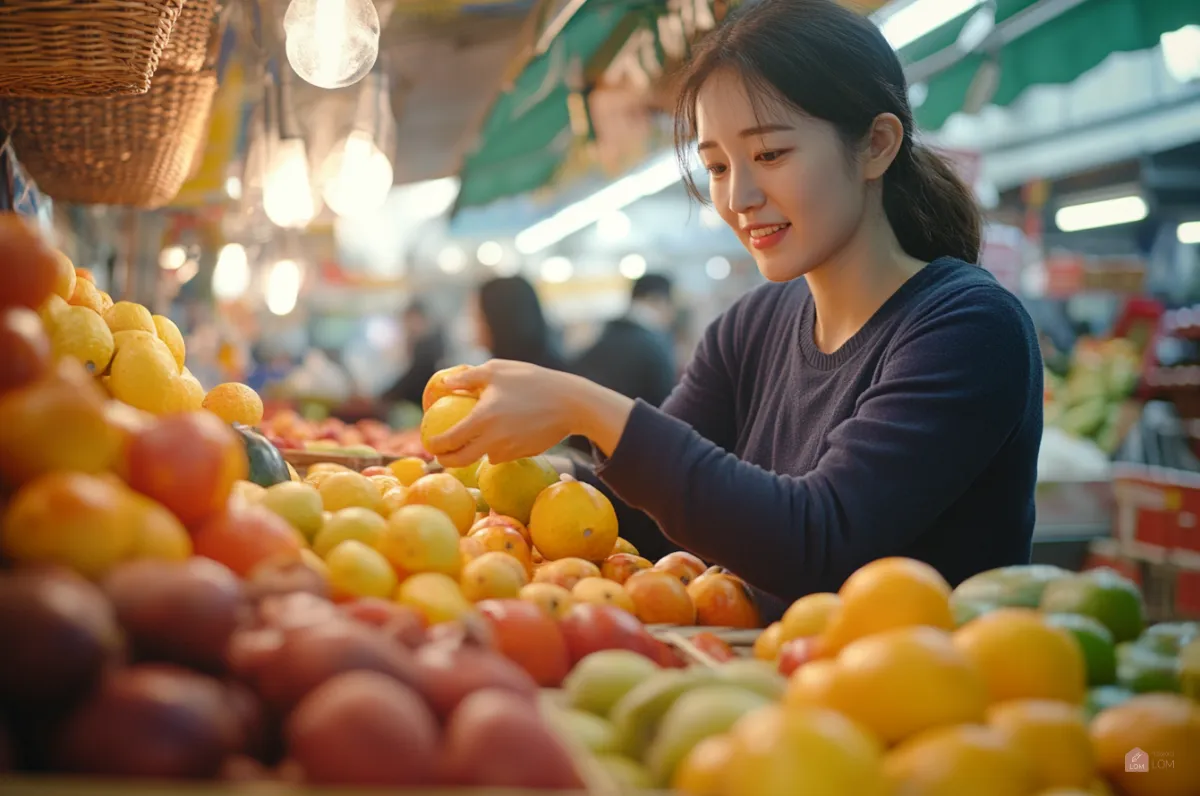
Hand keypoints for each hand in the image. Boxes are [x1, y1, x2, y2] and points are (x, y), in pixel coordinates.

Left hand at [424, 360, 579, 466]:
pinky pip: (503, 454)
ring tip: (471, 440)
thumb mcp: (497, 370)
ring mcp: (509, 451)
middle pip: (461, 460)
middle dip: (446, 460)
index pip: (449, 440)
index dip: (435, 444)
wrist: (571, 403)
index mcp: (483, 419)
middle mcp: (493, 440)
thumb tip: (444, 383)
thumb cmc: (533, 381)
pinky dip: (497, 447)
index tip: (429, 442)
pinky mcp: (523, 454)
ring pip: (484, 457)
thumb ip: (467, 377)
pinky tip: (501, 433)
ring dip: (475, 451)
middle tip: (441, 454)